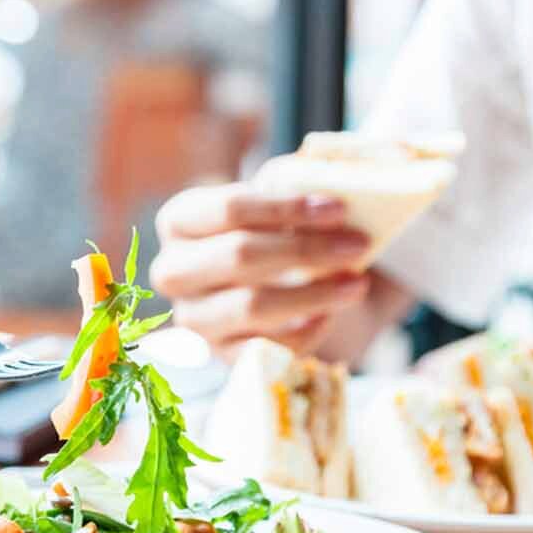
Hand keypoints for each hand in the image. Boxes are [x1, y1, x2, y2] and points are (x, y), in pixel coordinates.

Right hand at [150, 183, 371, 357]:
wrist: (269, 284)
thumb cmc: (273, 230)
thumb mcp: (278, 199)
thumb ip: (295, 182)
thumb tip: (334, 177)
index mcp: (180, 220)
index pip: (230, 208)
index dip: (287, 208)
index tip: (338, 209)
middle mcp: (173, 270)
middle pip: (239, 255)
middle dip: (305, 250)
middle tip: (358, 245)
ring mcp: (193, 318)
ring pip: (252, 306)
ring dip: (314, 294)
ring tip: (356, 283)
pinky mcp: (219, 355)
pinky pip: (266, 347)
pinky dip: (305, 331)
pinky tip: (330, 313)